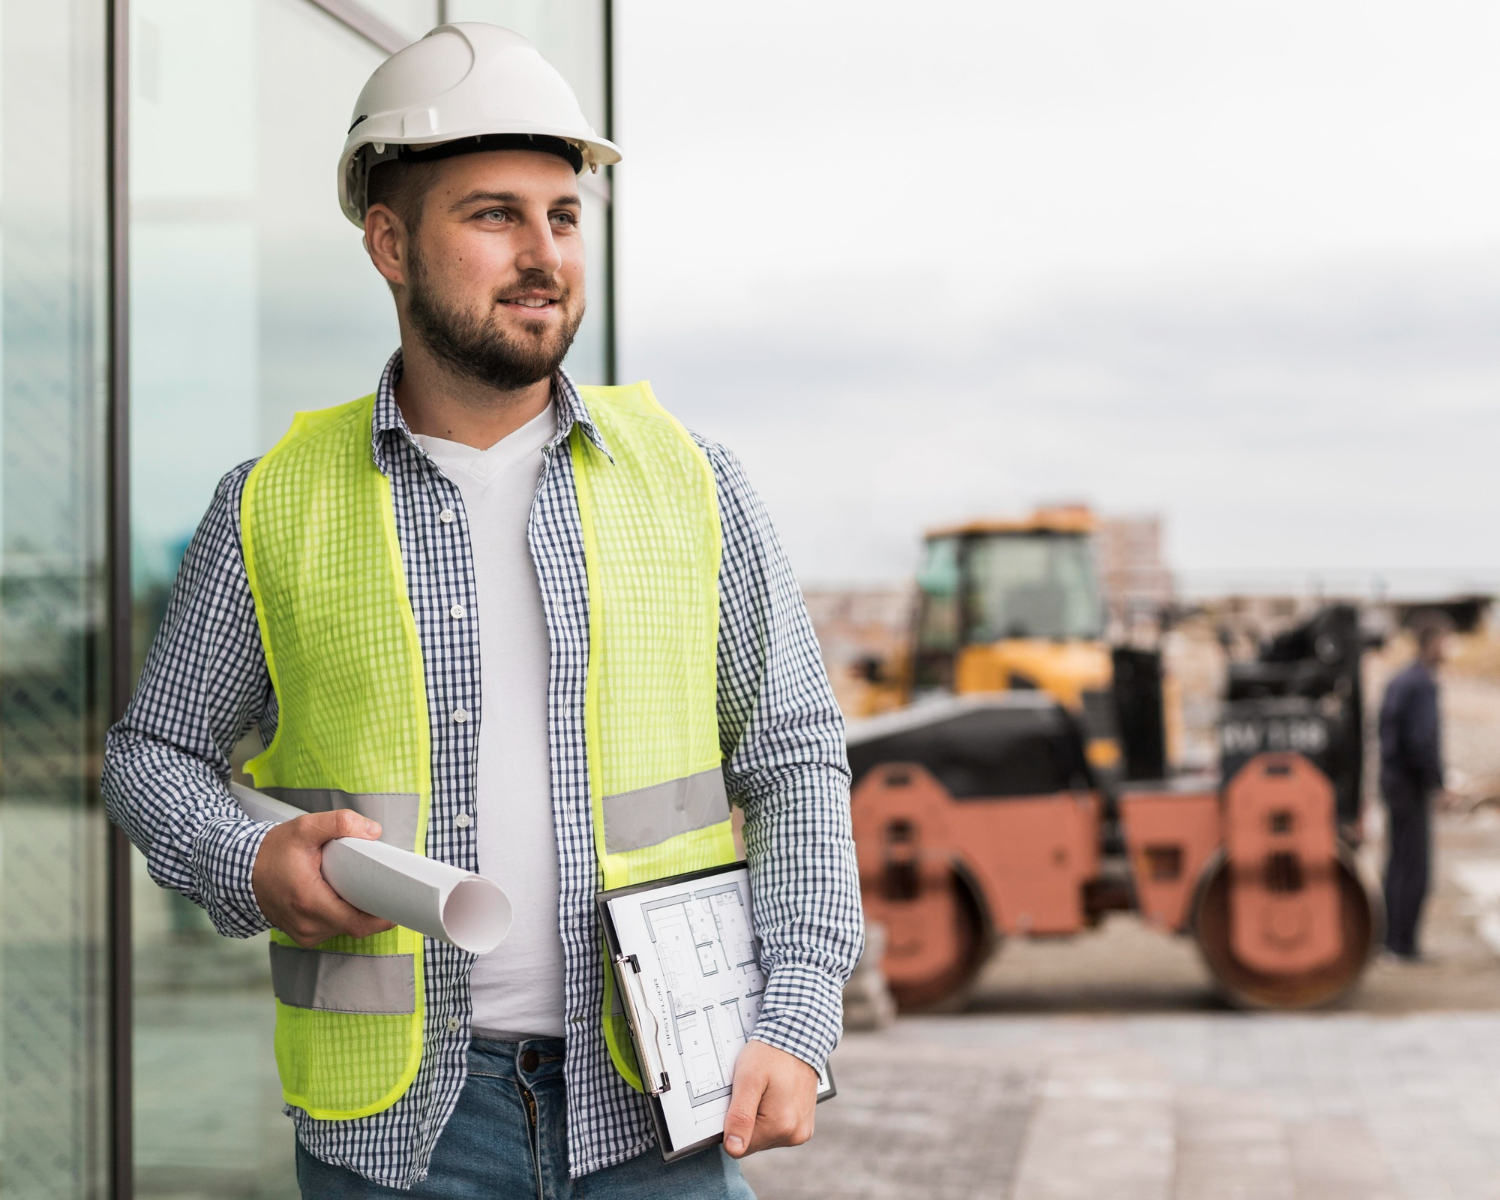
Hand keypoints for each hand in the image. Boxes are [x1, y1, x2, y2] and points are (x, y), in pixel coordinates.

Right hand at [251, 810, 393, 945]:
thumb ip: (340, 823)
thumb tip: (374, 831)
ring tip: (368, 888)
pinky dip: (344, 914)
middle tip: (389, 886)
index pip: (357, 922)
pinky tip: (349, 896)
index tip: (401, 903)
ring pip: (345, 928)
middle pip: (355, 925)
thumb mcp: (305, 827)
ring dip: (358, 911)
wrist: (240, 871)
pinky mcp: (303, 934)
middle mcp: (307, 925)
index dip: (383, 916)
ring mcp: (304, 934)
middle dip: (374, 908)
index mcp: (309, 902)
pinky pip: (333, 928)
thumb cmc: (272, 851)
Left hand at [722, 1040, 817, 1157]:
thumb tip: (734, 1148)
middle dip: (747, 1119)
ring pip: (764, 1136)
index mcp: (780, 1126)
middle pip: (753, 1142)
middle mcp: (795, 1135)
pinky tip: (775, 1095)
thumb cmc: (771, 1054)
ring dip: (759, 1116)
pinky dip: (771, 1115)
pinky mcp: (804, 1126)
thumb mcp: (748, 1079)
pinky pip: (778, 1129)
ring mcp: (802, 1131)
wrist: (798, 1037)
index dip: (733, 1123)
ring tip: (765, 1090)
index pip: (739, 1147)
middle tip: (753, 1091)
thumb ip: (740, 1116)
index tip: (739, 1100)